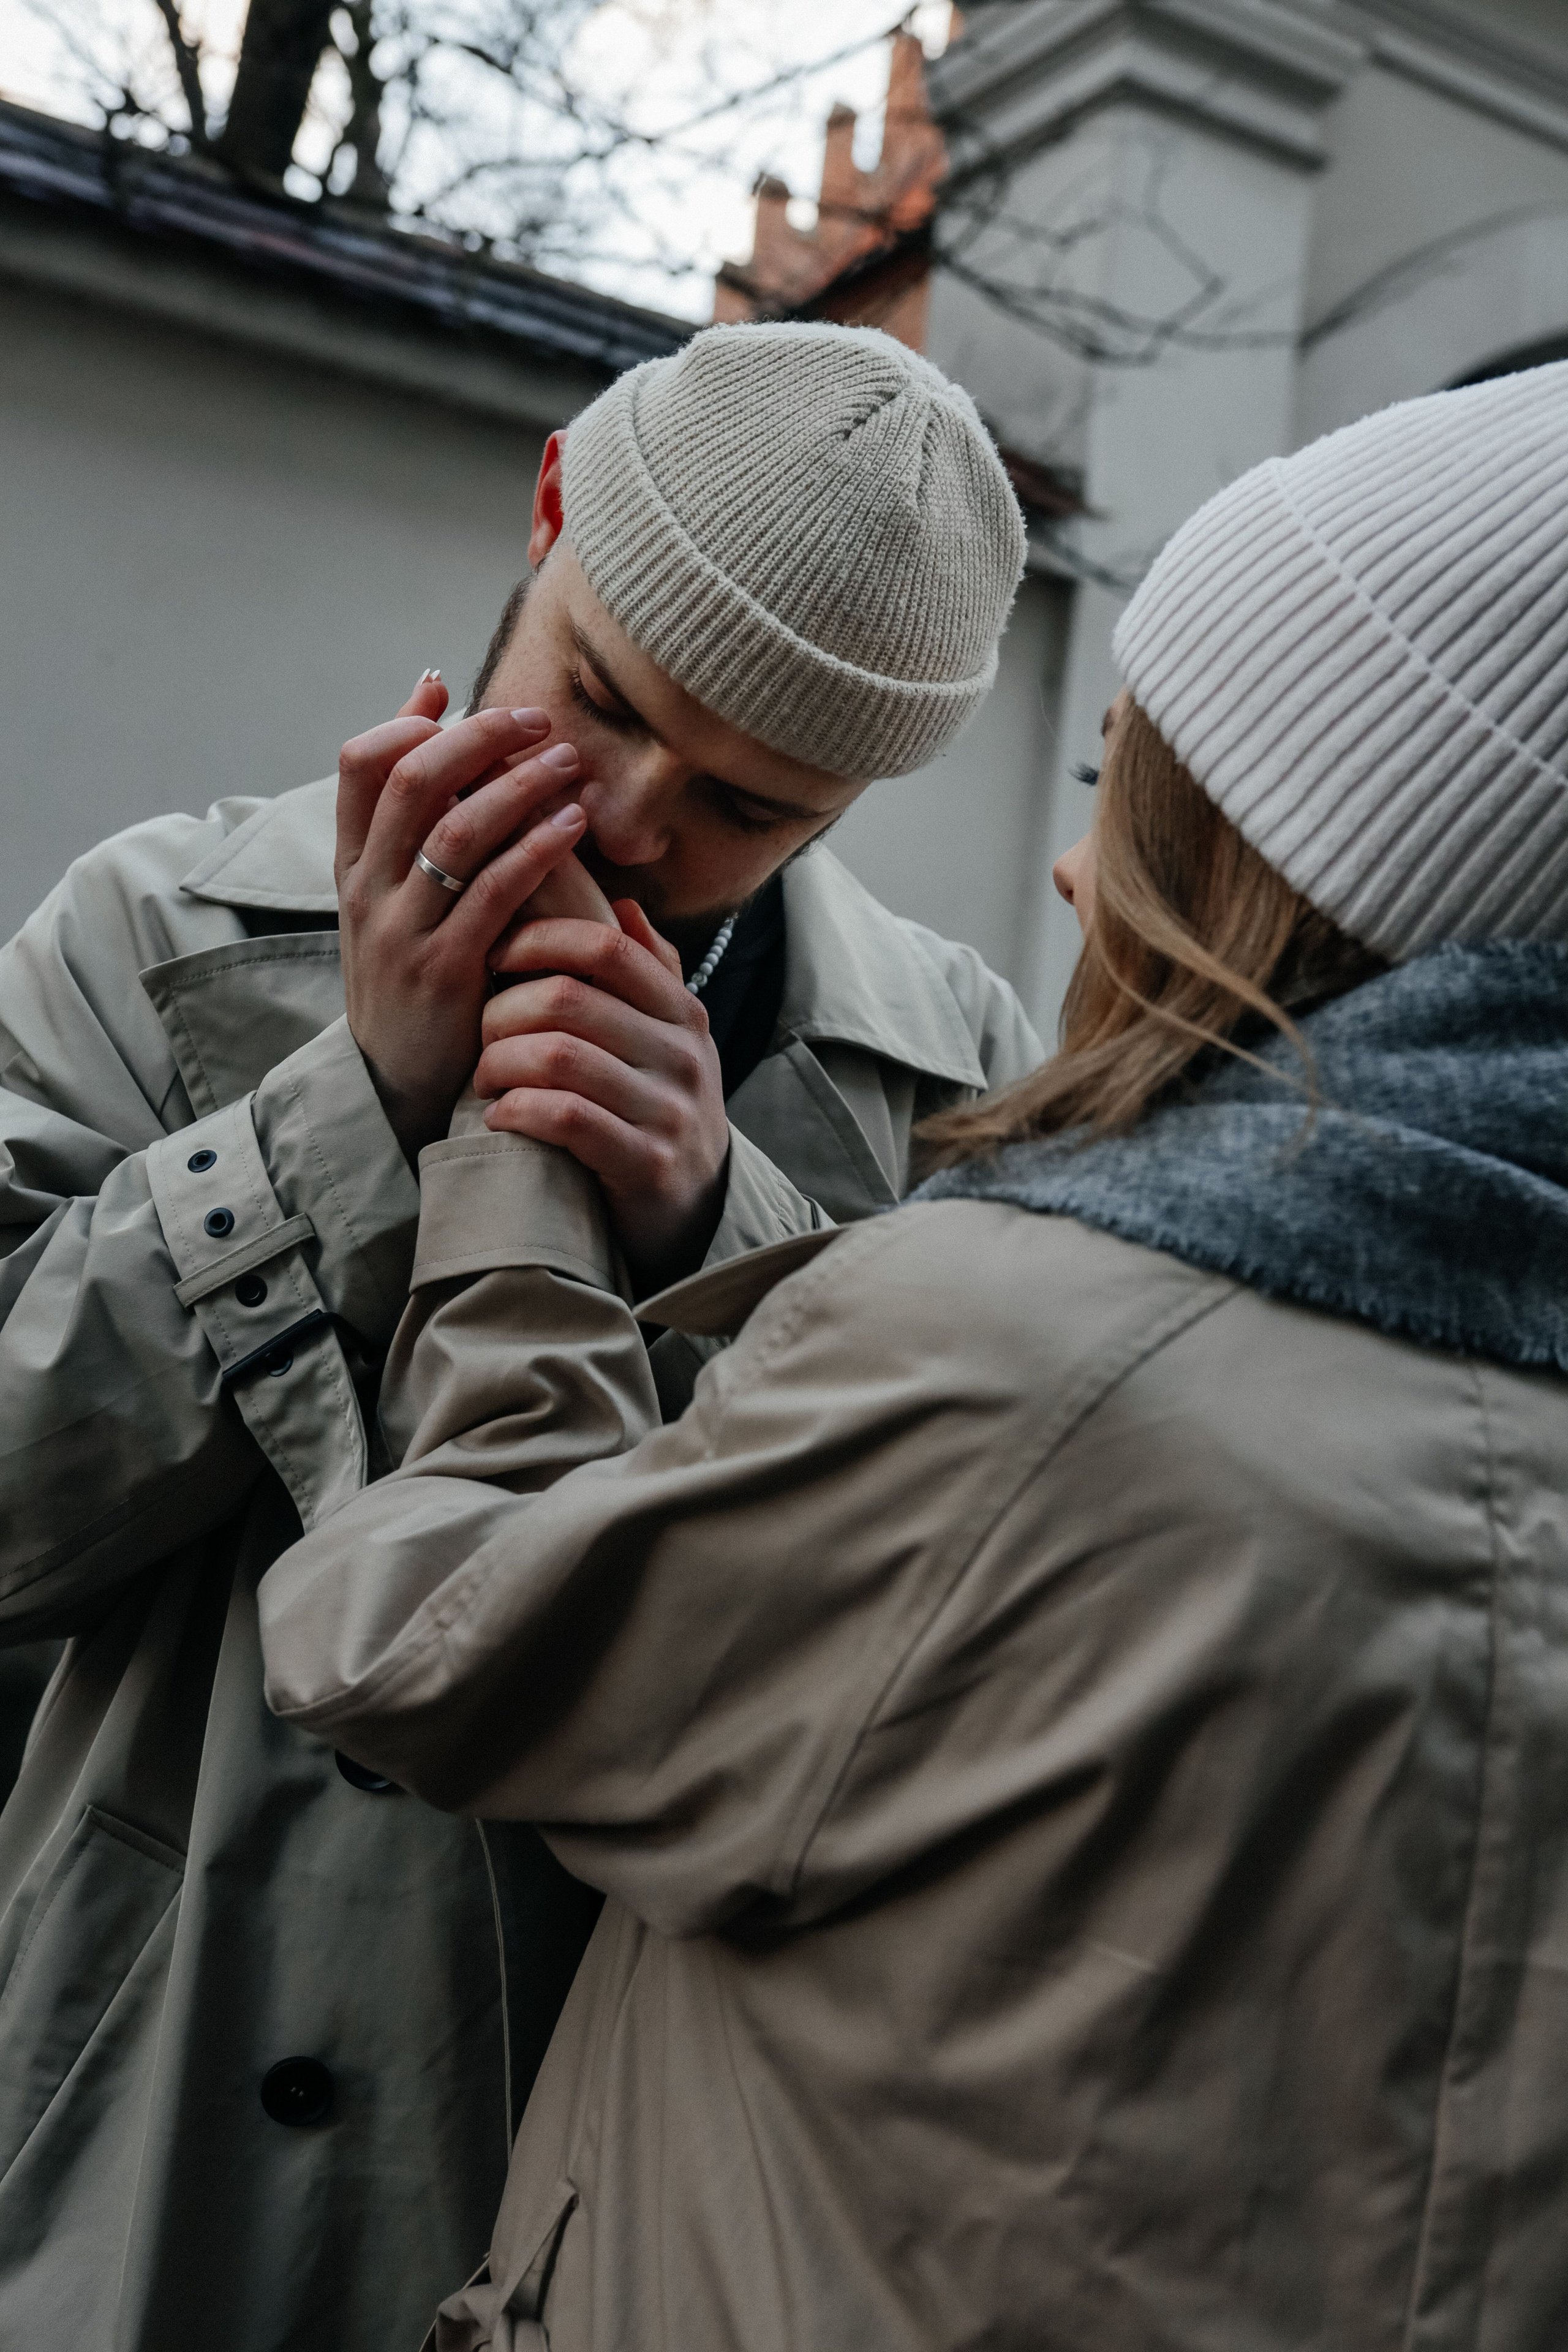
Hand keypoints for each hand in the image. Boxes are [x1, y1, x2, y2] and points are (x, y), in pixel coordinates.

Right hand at [335, 675, 615, 1158]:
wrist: (395, 1085)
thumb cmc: (413, 977)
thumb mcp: (394, 899)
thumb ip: (414, 817)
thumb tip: (429, 703)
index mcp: (353, 866)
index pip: (358, 765)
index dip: (406, 720)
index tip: (453, 693)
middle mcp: (368, 891)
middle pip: (410, 783)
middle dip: (476, 740)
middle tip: (535, 720)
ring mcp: (400, 931)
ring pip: (454, 832)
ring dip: (518, 787)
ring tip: (568, 762)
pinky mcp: (443, 972)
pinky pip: (491, 895)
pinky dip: (535, 850)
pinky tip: (573, 824)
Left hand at [476, 904, 730, 1292]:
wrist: (697, 1209)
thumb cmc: (659, 1110)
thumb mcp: (669, 1039)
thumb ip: (650, 973)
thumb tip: (623, 904)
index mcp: (682, 1012)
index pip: (606, 947)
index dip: (539, 939)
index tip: (497, 956)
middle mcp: (682, 1055)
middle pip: (568, 999)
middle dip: (503, 1011)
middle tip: (480, 1034)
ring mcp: (668, 1111)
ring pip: (559, 1057)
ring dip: (500, 1064)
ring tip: (484, 1078)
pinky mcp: (647, 1163)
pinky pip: (566, 1118)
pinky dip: (517, 1110)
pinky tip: (499, 1116)